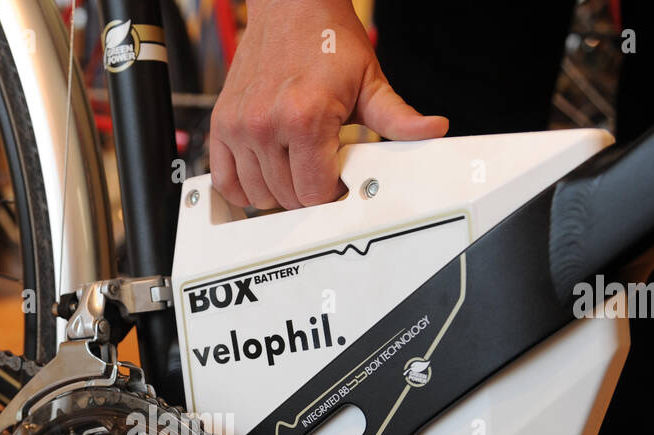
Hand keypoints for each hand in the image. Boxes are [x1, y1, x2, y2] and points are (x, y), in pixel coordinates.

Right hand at [209, 0, 448, 209]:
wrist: (291, 7)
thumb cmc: (327, 41)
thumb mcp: (369, 82)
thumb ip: (397, 117)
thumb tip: (431, 130)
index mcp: (305, 117)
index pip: (314, 193)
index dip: (331, 195)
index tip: (338, 183)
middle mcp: (267, 124)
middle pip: (287, 198)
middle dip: (307, 193)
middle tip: (319, 169)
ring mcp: (240, 126)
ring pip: (257, 194)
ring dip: (277, 192)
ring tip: (295, 168)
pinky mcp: (222, 124)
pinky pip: (225, 180)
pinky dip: (243, 188)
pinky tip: (264, 175)